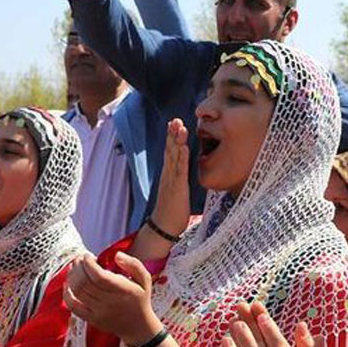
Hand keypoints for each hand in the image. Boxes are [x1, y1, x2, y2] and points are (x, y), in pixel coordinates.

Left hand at [63, 251, 159, 344]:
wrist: (138, 328)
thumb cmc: (140, 300)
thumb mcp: (145, 279)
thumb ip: (133, 264)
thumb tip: (116, 255)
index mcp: (124, 291)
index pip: (99, 277)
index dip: (89, 264)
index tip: (88, 256)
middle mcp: (110, 303)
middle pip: (85, 283)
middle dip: (78, 267)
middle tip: (79, 259)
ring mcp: (99, 313)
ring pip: (78, 292)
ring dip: (72, 276)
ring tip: (74, 267)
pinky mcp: (92, 319)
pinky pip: (73, 306)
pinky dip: (67, 294)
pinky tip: (68, 284)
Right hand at [149, 119, 191, 239]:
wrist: (164, 227)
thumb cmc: (172, 211)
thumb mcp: (177, 191)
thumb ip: (178, 180)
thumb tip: (181, 175)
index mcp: (169, 174)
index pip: (171, 152)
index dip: (172, 138)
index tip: (175, 123)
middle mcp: (168, 174)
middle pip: (170, 150)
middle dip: (172, 134)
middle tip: (175, 119)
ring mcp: (171, 179)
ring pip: (174, 156)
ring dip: (176, 140)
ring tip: (179, 126)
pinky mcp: (177, 187)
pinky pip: (179, 169)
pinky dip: (181, 157)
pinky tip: (184, 147)